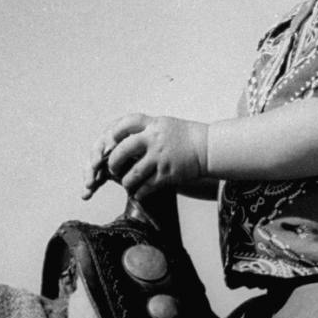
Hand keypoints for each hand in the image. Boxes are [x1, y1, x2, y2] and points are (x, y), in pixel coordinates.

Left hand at [81, 113, 208, 200]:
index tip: (110, 143)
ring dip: (126, 182)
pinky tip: (139, 193)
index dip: (113, 134)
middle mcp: (154, 140)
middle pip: (122, 151)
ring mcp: (160, 158)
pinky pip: (146, 187)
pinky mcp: (167, 174)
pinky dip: (140, 192)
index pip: (125, 124)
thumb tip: (121, 138)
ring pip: (132, 175)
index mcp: (153, 125)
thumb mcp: (164, 125)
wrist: (208, 148)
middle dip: (113, 163)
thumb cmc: (184, 137)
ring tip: (127, 184)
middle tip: (113, 169)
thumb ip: (146, 129)